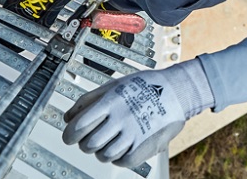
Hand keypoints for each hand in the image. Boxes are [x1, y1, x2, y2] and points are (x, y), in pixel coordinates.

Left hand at [63, 60, 212, 166]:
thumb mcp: (115, 84)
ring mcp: (134, 133)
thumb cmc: (145, 85)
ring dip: (103, 151)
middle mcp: (121, 117)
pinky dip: (119, 157)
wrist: (178, 90)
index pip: (78, 126)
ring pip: (104, 156)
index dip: (69, 135)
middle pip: (89, 145)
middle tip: (94, 138)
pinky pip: (122, 161)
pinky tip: (124, 146)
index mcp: (111, 100)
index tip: (70, 136)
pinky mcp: (145, 146)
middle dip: (86, 144)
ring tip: (112, 140)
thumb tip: (68, 117)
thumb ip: (89, 100)